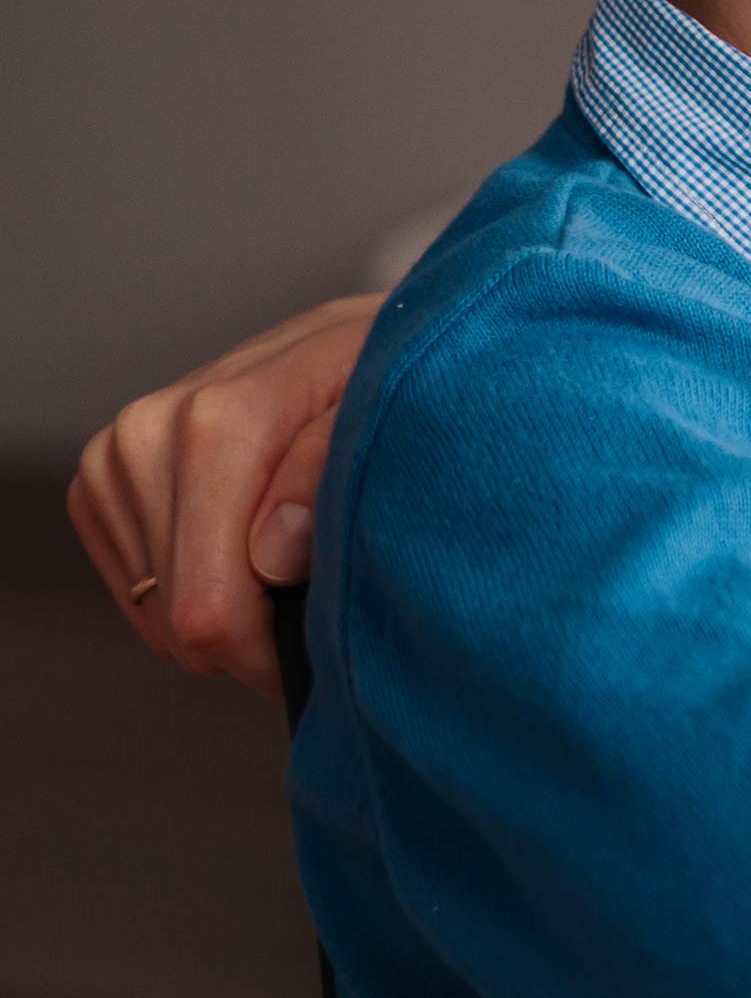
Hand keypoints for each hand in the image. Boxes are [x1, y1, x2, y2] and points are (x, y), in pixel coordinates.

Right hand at [67, 293, 381, 691]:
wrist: (363, 340)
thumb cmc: (394, 382)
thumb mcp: (400, 414)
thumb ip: (330, 478)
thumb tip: (270, 558)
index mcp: (219, 422)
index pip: (210, 606)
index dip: (269, 657)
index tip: (325, 650)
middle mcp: (149, 433)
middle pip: (178, 618)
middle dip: (253, 637)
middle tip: (319, 607)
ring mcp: (117, 454)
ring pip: (156, 609)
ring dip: (227, 611)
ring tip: (292, 570)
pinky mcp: (103, 477)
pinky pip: (137, 587)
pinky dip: (194, 590)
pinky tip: (248, 559)